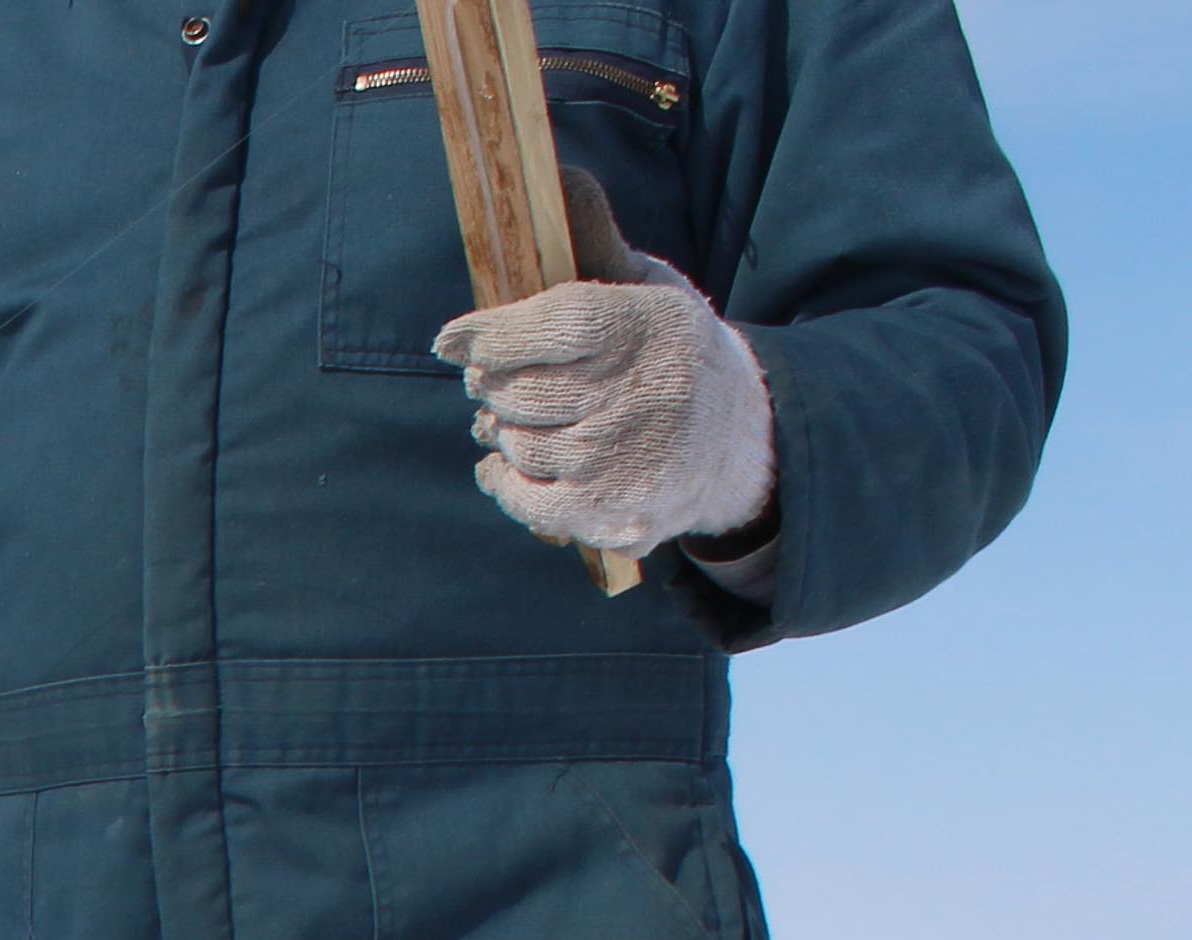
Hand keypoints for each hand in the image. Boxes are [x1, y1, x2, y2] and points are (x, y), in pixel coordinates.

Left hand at [434, 170, 773, 559]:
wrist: (738, 439)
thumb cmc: (672, 351)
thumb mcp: (650, 288)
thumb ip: (596, 243)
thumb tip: (559, 174)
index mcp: (646, 327)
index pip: (550, 324)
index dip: (488, 332)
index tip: (452, 339)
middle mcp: (639, 394)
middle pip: (520, 389)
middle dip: (492, 383)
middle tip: (492, 379)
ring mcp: (624, 461)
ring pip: (518, 442)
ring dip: (501, 430)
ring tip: (516, 417)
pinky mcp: (612, 514)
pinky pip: (525, 501)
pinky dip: (502, 481)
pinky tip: (506, 464)